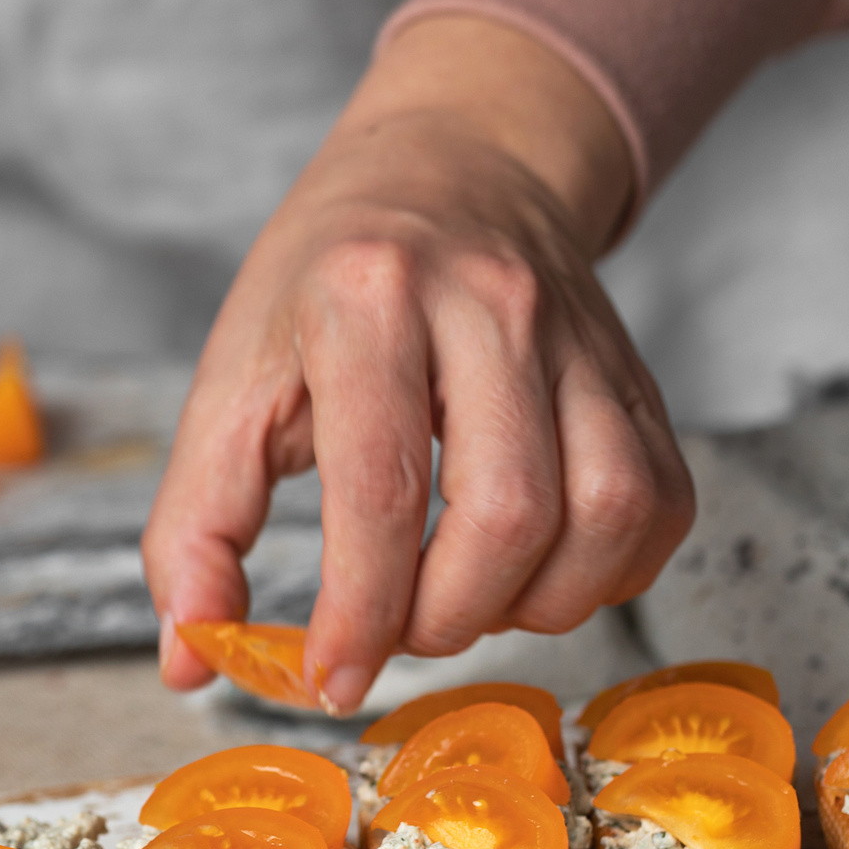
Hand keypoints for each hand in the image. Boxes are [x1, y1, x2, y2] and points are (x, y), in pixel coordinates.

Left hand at [142, 15, 694, 712]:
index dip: (358, 613)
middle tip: (393, 631)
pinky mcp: (637, 375)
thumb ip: (196, 524)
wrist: (448, 171)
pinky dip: (603, 574)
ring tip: (460, 600)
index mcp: (366, 300)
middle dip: (445, 616)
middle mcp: (489, 308)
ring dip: (532, 604)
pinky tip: (533, 571)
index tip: (329, 677)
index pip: (381, 489)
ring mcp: (580, 338)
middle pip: (507, 513)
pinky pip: (659, 506)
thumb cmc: (324, 286)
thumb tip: (188, 660)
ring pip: (605, 514)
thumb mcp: (231, 380)